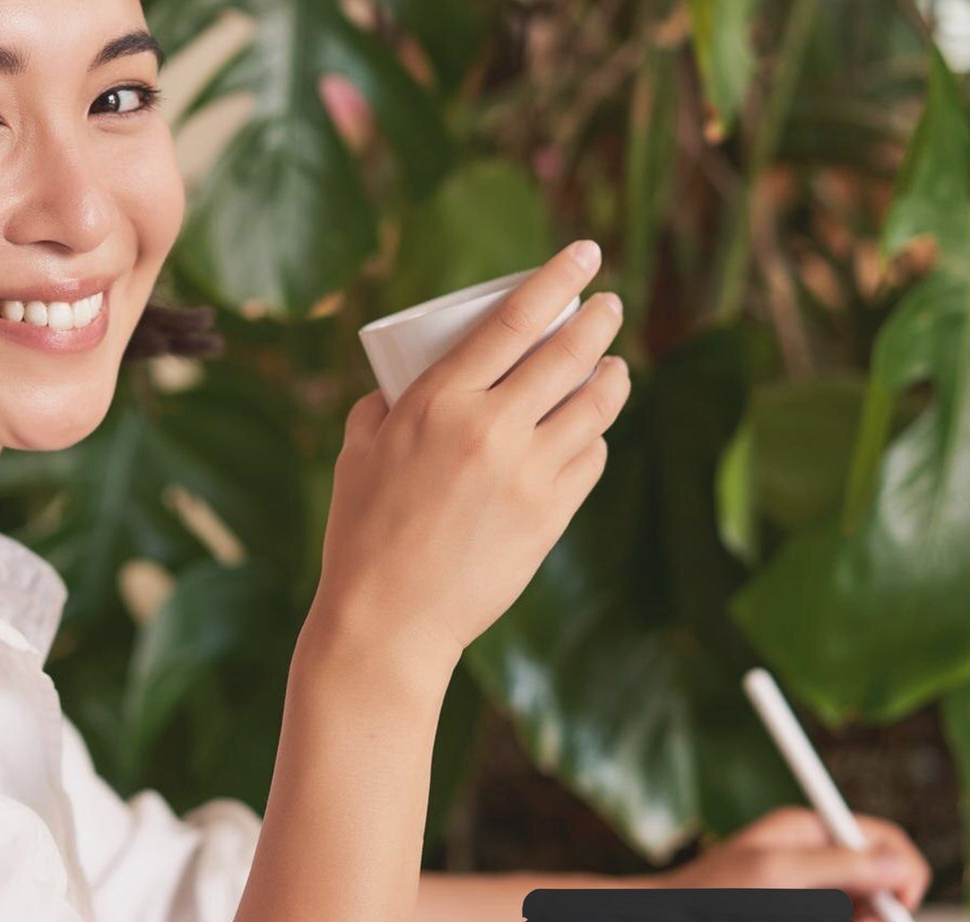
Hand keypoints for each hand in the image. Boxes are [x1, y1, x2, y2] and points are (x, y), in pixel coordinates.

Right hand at [312, 241, 630, 675]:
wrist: (388, 620)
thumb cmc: (361, 535)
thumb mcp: (355, 455)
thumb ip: (381, 407)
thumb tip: (400, 384)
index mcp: (437, 402)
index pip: (515, 319)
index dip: (557, 277)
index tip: (584, 254)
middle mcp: (489, 428)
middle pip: (568, 353)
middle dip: (599, 319)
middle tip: (610, 306)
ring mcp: (526, 473)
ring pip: (594, 406)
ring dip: (612, 377)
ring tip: (613, 368)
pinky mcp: (549, 517)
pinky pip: (589, 459)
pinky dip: (593, 439)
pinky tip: (589, 434)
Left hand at [659, 805, 931, 921]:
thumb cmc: (709, 894)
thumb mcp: (778, 873)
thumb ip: (843, 865)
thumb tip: (902, 867)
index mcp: (810, 831)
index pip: (885, 841)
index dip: (904, 874)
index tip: (898, 909)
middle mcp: (812, 858)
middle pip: (879, 887)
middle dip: (871, 917)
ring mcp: (804, 889)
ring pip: (857, 920)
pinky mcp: (794, 919)